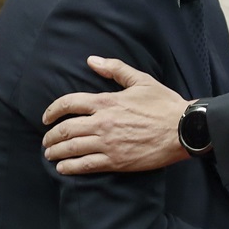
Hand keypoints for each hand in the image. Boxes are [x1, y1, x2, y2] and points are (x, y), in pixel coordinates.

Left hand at [41, 56, 187, 173]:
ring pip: (71, 149)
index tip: (46, 117)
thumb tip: (92, 60)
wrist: (182, 129)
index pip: (69, 104)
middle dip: (50, 136)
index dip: (52, 110)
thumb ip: (115, 69)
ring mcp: (108, 143)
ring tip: (50, 154)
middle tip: (46, 140)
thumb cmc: (163, 104)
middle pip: (65, 129)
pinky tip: (63, 168)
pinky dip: (70, 167)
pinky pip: (85, 165)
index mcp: (106, 102)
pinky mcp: (115, 161)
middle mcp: (102, 123)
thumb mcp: (141, 80)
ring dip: (55, 152)